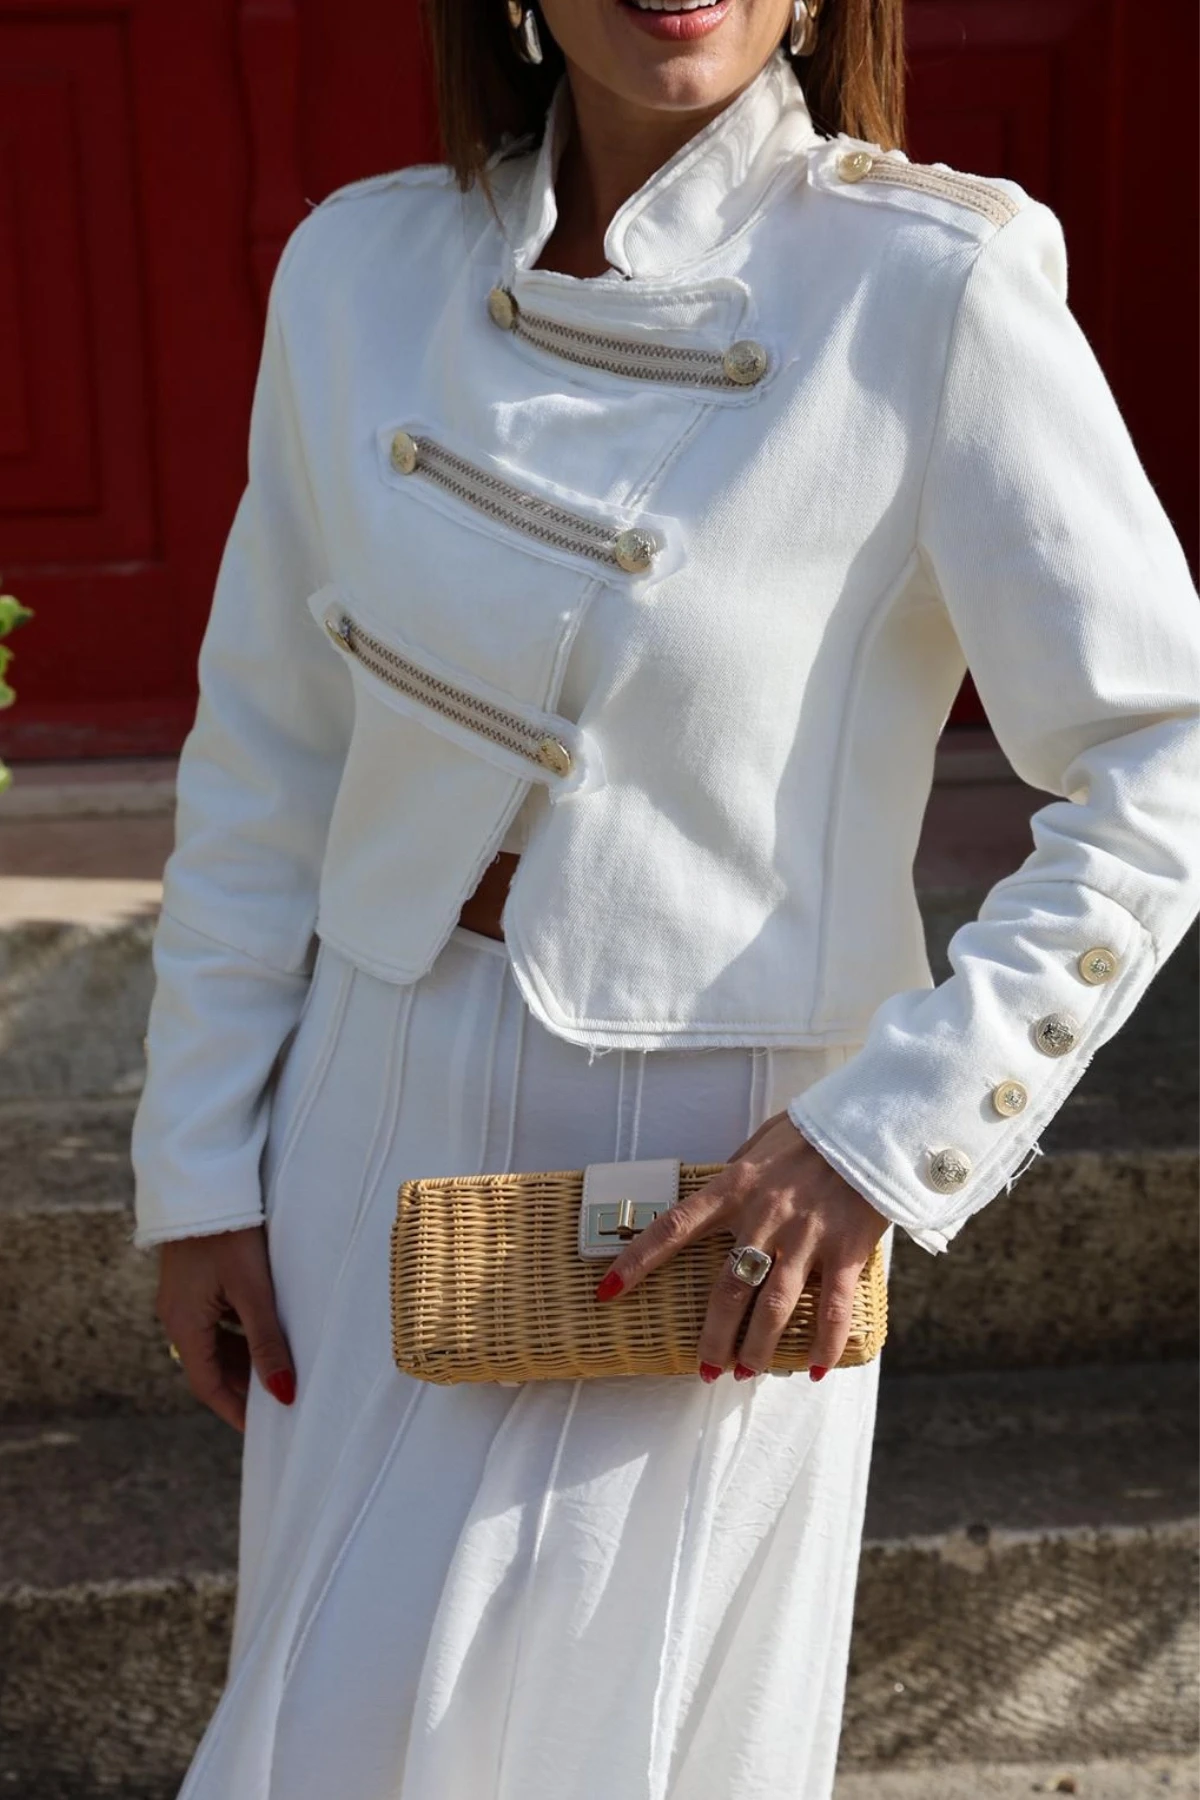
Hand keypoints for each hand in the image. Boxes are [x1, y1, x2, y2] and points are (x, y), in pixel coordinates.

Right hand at [156, 1226, 295, 1431]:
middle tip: (278, 1401)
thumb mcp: (252, 1291)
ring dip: (242, 1357)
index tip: (261, 1430)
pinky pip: (216, 1319)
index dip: (234, 1410)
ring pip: (214, 1341)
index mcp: (183, 1324)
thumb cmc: (229, 1235)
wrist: (203, 1180)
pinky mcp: (195, 1278)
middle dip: (242, 1385)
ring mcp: (184, 1296)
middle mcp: (177, 1315)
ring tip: (279, 1368)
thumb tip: (283, 1395)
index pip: (207, 1384)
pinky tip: (265, 1329)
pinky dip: (238, 1332)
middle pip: (209, 1364)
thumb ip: (267, 1342)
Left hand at [594, 1112, 887, 1380]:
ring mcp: (805, 1237)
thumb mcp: (759, 1142)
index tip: (609, 1291)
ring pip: (772, 1307)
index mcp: (734, 1186)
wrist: (874, 1125)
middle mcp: (764, 1216)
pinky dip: (822, 1345)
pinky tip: (811, 1369)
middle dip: (713, 1337)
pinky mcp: (846, 1250)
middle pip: (726, 1290)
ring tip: (745, 1372)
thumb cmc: (813, 1131)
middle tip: (706, 1369)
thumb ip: (736, 1176)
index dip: (637, 1261)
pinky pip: (833, 1309)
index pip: (672, 1227)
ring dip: (756, 1348)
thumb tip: (713, 1194)